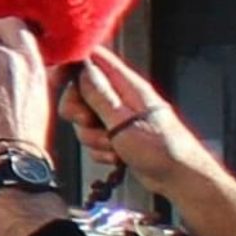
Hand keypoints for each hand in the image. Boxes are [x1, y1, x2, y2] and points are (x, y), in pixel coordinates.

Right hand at [63, 47, 235, 235]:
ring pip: (86, 121)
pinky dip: (101, 151)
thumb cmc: (161, 149)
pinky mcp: (118, 137)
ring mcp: (120, 118)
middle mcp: (122, 97)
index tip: (58, 81)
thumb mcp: (123, 121)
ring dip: (93, 138)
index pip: (93, 59)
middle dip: (78, 112)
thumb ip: (100, 96)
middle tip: (89, 123)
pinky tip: (117, 158)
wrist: (177, 176)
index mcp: (126, 84)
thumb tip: (82, 70)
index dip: (71, 66)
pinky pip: (96, 140)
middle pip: (82, 92)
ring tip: (113, 147)